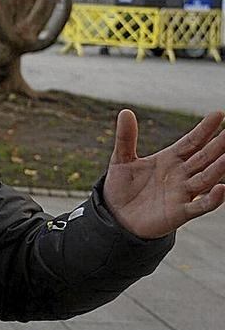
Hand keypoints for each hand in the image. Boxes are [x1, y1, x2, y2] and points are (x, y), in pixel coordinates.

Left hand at [104, 109, 224, 239]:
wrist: (115, 217)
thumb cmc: (121, 188)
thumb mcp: (121, 160)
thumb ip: (126, 138)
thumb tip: (125, 111)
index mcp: (170, 159)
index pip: (192, 141)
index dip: (205, 129)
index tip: (218, 114)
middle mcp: (181, 174)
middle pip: (205, 157)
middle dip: (219, 145)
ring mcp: (182, 193)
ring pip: (206, 178)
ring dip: (219, 168)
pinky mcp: (180, 212)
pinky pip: (200, 206)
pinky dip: (212, 199)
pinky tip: (222, 188)